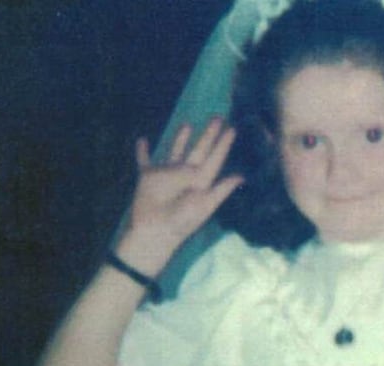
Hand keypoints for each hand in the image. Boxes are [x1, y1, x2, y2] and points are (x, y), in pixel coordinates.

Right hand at [119, 119, 242, 272]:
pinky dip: (142, 151)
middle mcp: (186, 174)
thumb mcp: (206, 205)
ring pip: (176, 150)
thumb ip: (221, 190)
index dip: (224, 144)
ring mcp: (167, 174)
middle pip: (200, 150)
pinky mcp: (148, 176)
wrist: (155, 230)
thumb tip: (241, 177)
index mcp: (202, 180)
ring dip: (181, 138)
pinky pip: (144, 160)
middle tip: (217, 117)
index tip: (232, 129)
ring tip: (188, 124)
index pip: (216, 158)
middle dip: (209, 135)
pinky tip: (142, 139)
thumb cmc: (182, 220)